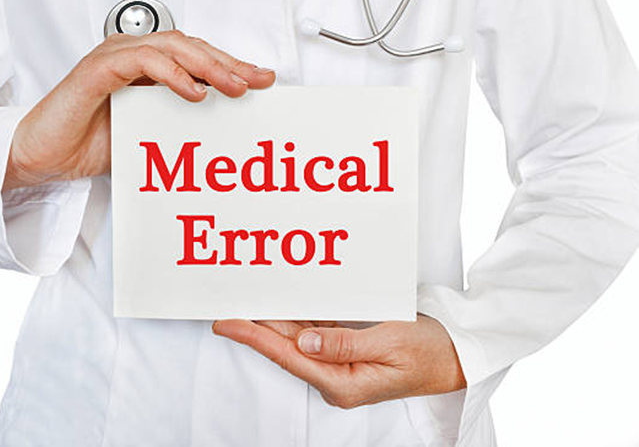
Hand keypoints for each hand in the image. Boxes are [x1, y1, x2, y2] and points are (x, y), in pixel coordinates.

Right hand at [3, 31, 275, 190]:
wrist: (41, 155)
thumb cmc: (87, 142)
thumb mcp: (148, 135)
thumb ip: (178, 124)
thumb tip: (221, 132)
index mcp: (144, 66)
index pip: (196, 57)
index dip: (231, 66)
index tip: (262, 81)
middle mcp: (131, 55)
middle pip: (190, 47)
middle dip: (228, 63)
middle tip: (258, 81)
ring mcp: (113, 59)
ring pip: (171, 48)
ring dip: (207, 66)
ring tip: (234, 86)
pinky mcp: (96, 71)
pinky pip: (140, 63)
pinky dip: (171, 74)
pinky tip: (194, 92)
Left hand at [212, 315, 465, 408]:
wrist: (455, 357)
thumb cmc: (429, 352)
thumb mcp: (390, 343)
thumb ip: (345, 344)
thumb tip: (306, 341)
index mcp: (342, 383)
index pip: (288, 356)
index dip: (254, 337)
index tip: (227, 322)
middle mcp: (335, 377)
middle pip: (287, 347)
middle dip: (256, 326)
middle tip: (227, 303)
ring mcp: (339, 365)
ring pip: (297, 338)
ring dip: (273, 319)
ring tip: (247, 299)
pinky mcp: (346, 352)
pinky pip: (315, 332)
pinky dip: (297, 317)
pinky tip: (283, 302)